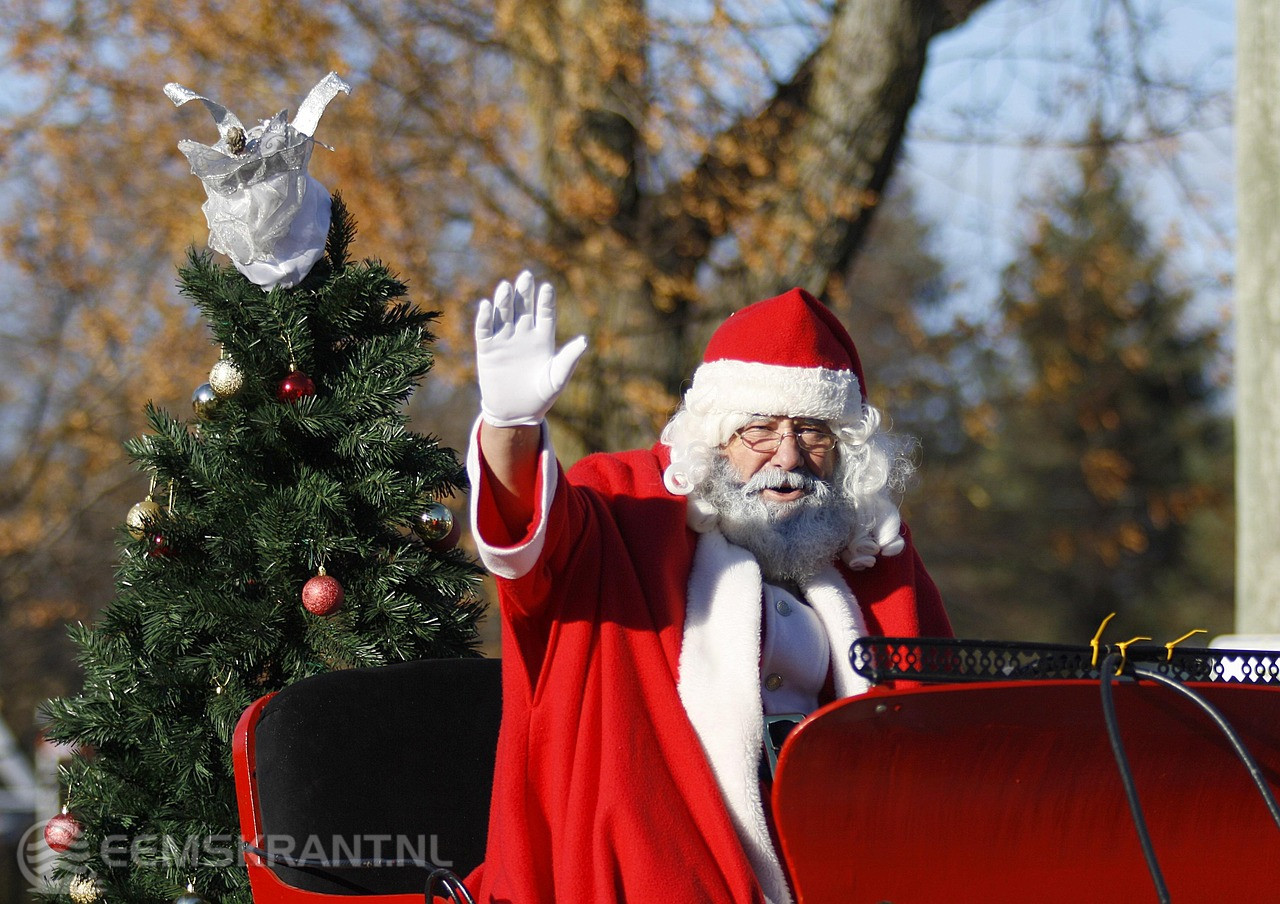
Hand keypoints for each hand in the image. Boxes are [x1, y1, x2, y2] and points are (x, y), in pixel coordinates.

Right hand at [475, 271, 587, 426]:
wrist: (516, 413)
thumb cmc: (541, 397)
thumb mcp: (557, 379)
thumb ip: (568, 359)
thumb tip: (584, 340)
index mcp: (543, 338)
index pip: (545, 313)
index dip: (545, 300)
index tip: (546, 287)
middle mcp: (524, 334)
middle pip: (524, 307)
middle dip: (524, 292)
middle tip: (526, 277)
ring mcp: (505, 340)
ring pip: (503, 314)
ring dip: (504, 300)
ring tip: (506, 287)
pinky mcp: (487, 349)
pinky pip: (484, 330)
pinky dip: (484, 318)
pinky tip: (486, 306)